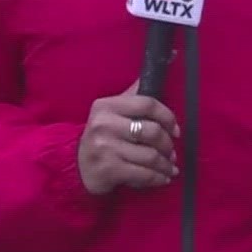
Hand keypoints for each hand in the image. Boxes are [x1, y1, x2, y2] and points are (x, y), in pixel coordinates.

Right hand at [77, 80, 180, 195]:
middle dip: (167, 144)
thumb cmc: (102, 138)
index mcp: (107, 106)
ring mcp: (106, 148)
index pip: (147, 104)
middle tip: (171, 153)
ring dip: (165, 164)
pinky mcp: (109, 170)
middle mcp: (104, 124)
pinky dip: (158, 178)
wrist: (76, 167)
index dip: (167, 117)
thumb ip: (132, 98)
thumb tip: (151, 73)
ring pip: (151, 156)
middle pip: (152, 131)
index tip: (175, 130)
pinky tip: (163, 178)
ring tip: (169, 168)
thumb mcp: (111, 113)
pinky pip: (144, 174)